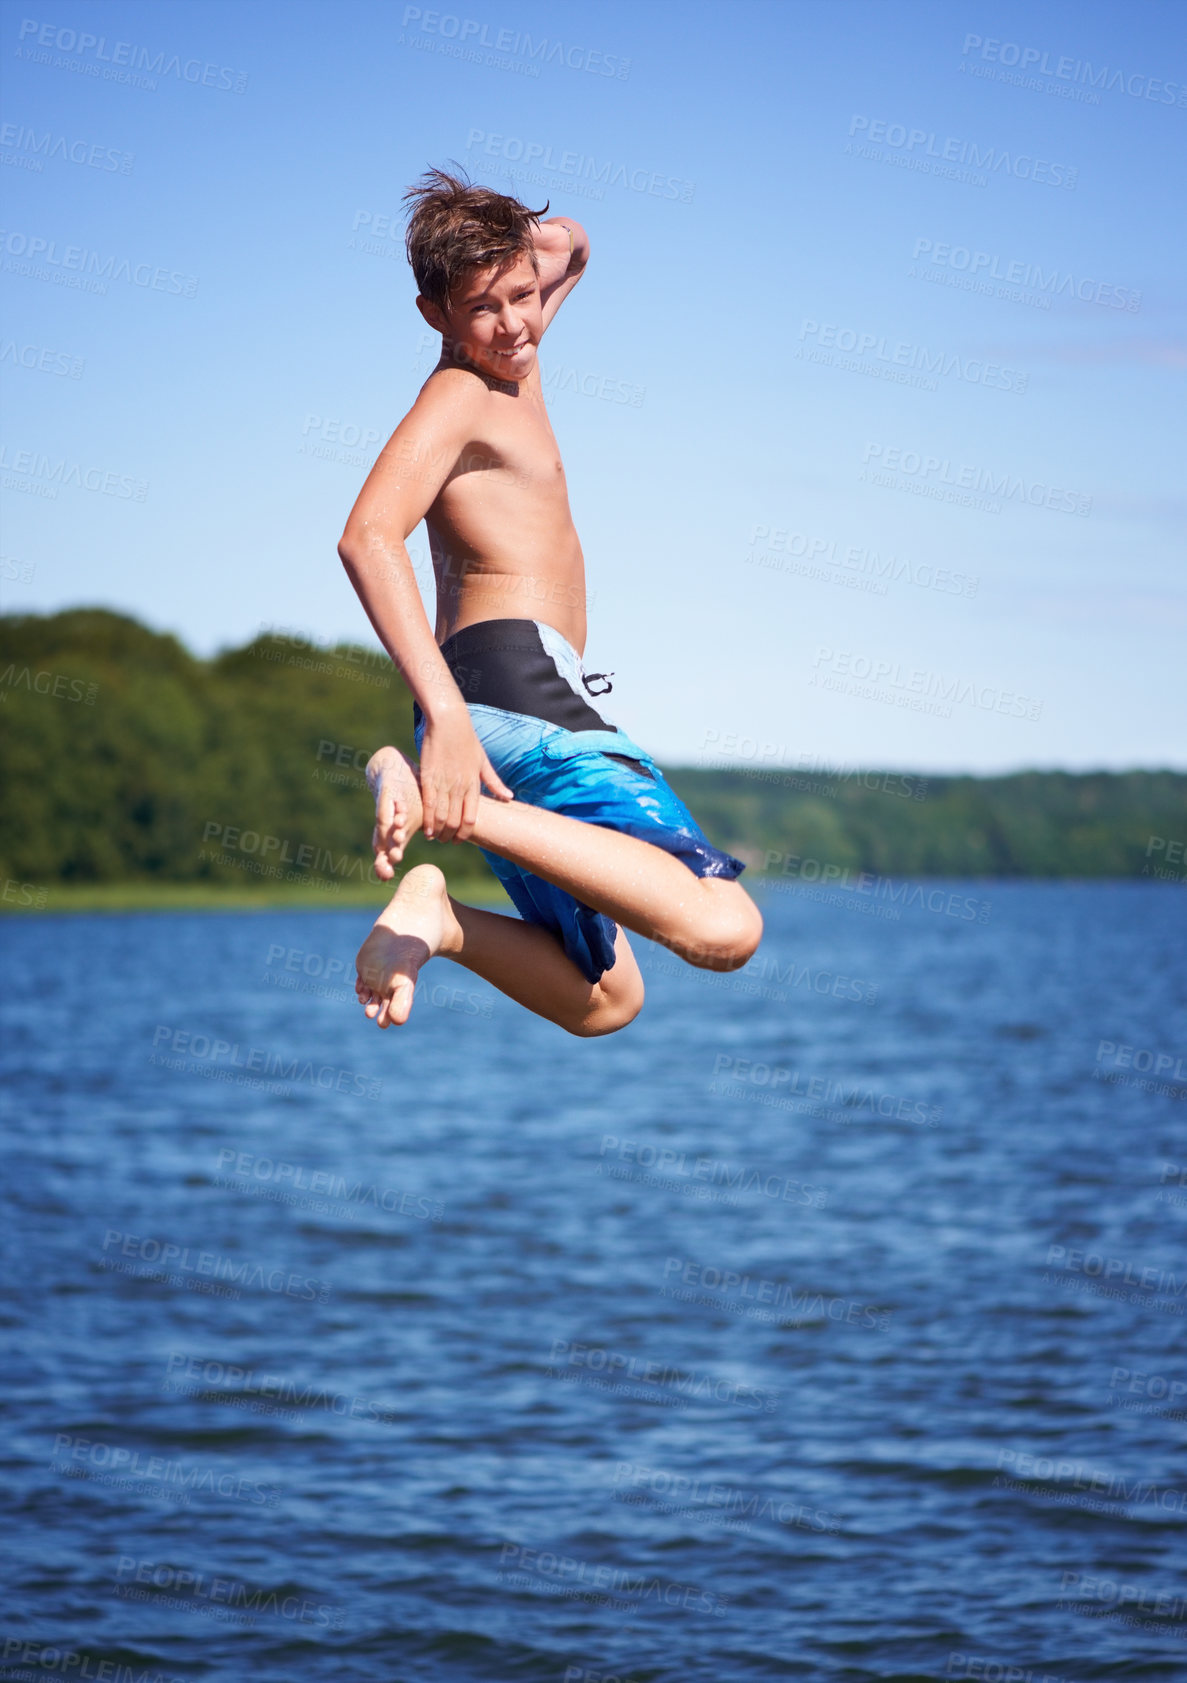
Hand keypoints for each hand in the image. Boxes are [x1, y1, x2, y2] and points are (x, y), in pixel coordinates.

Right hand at [420, 712, 513, 842]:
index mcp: (473, 784)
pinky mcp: (427, 777)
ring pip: (440, 816)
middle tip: (444, 840)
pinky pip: (427, 804)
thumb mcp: (483, 761)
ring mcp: (443, 783)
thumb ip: (494, 782)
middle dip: (449, 836)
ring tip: (434, 837)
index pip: (470, 819)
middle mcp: (459, 787)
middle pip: (454, 822)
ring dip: (437, 831)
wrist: (449, 721)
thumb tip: (509, 798)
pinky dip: (426, 819)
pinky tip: (425, 829)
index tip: (459, 839)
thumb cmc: (467, 739)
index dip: (464, 834)